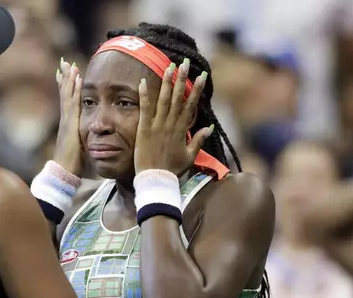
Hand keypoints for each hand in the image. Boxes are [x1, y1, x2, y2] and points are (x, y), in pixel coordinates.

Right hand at [53, 58, 83, 176]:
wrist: (64, 170)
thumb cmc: (72, 163)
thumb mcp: (80, 147)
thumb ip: (83, 140)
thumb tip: (91, 137)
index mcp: (68, 124)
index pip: (67, 102)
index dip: (66, 88)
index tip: (67, 75)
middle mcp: (65, 119)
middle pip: (64, 94)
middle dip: (64, 78)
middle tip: (64, 62)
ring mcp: (66, 120)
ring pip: (67, 95)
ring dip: (68, 79)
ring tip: (69, 65)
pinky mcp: (70, 123)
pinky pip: (72, 102)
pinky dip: (74, 90)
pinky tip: (77, 79)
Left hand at [134, 59, 213, 174]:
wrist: (156, 180)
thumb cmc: (172, 170)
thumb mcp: (189, 156)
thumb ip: (199, 141)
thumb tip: (209, 127)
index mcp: (182, 130)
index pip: (190, 105)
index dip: (196, 89)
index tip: (201, 75)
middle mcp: (171, 125)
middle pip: (178, 98)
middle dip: (182, 79)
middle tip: (185, 63)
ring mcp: (157, 126)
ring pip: (164, 100)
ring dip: (167, 82)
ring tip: (170, 66)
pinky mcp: (144, 129)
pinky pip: (145, 109)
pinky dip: (145, 95)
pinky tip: (143, 82)